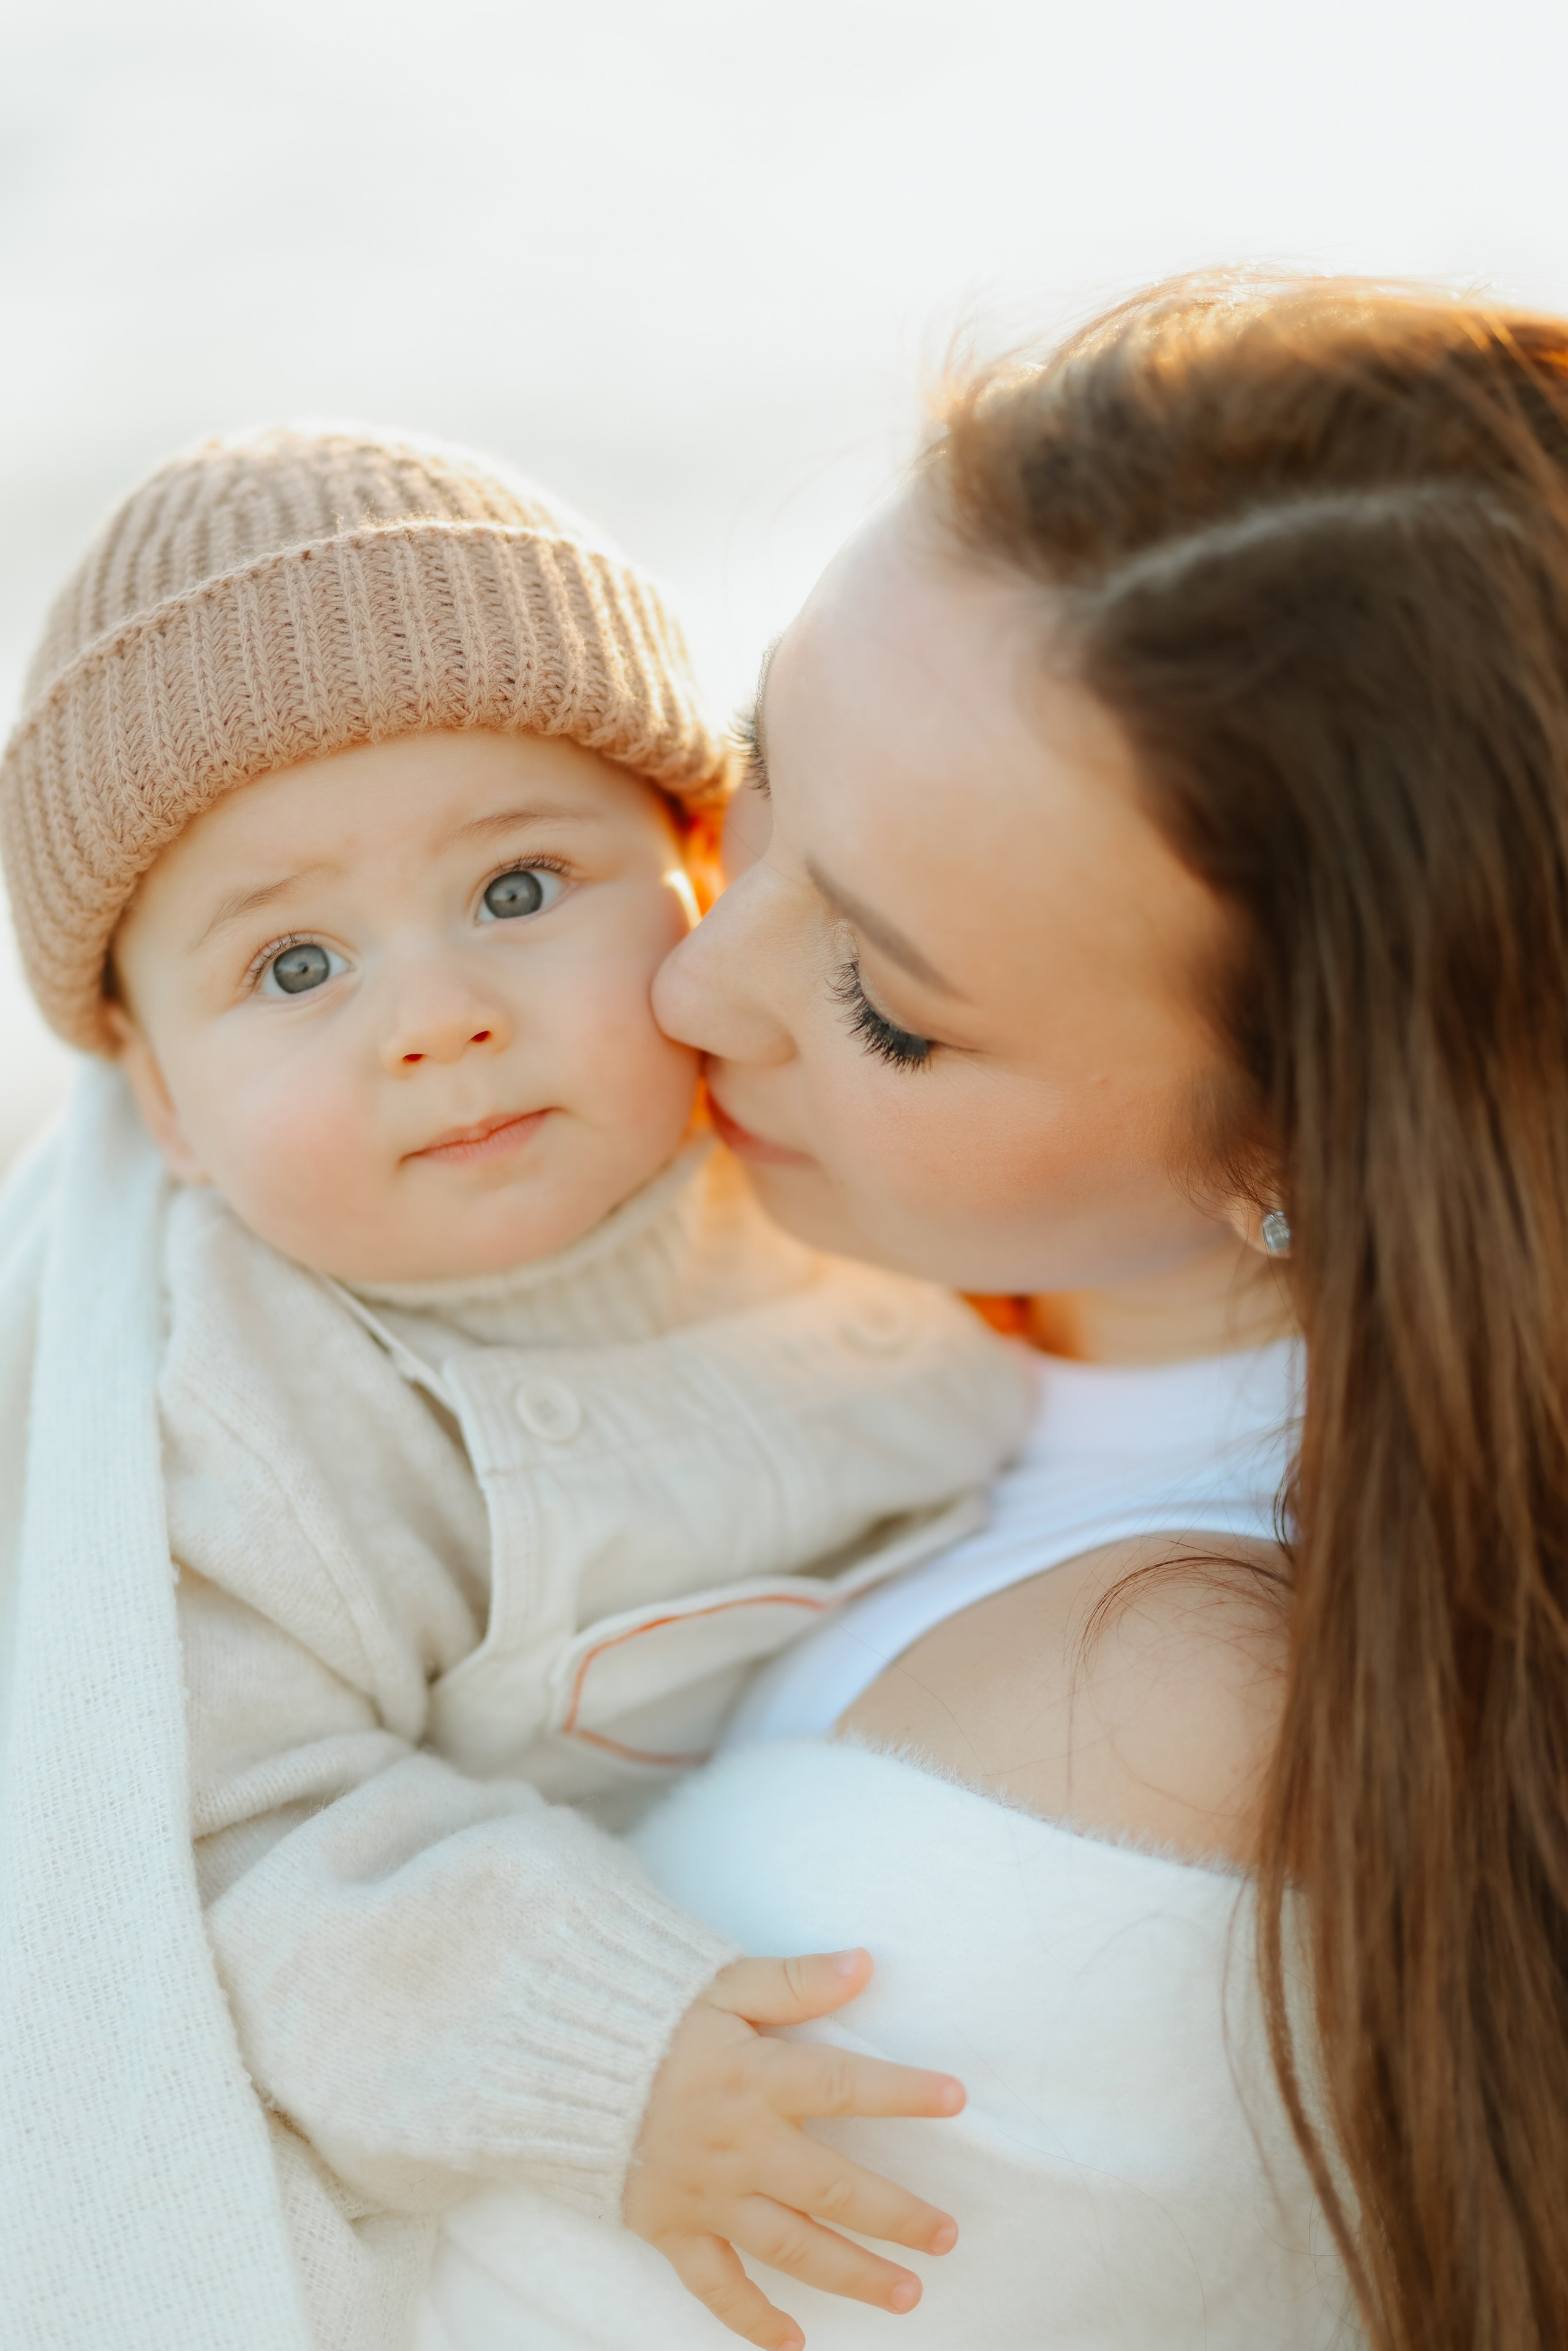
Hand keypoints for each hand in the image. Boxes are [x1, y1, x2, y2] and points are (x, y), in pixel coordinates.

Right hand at [625, 1949, 964, 2349]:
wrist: (555, 2055)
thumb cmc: (648, 2009)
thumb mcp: (721, 1980)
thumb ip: (794, 1980)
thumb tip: (863, 1963)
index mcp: (755, 2075)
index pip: (844, 2084)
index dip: (902, 2091)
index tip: (957, 2099)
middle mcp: (738, 2143)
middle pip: (832, 2189)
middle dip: (896, 2216)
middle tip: (948, 2237)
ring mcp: (705, 2193)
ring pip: (790, 2247)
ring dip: (851, 2274)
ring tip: (907, 2294)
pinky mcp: (670, 2226)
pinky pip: (715, 2285)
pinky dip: (752, 2320)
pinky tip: (794, 2343)